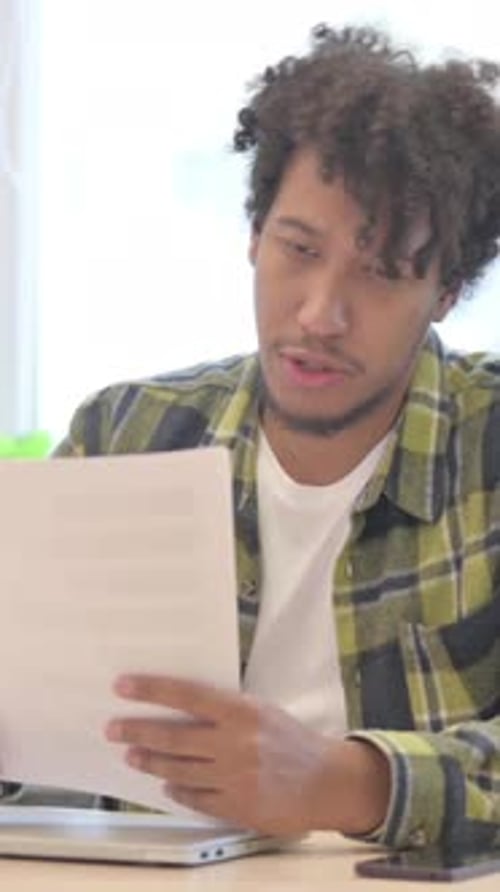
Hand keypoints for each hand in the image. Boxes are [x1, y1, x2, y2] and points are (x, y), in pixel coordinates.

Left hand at [105, 675, 389, 835]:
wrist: (327, 782)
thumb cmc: (293, 741)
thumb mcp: (262, 711)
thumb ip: (225, 710)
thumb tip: (182, 704)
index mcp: (242, 712)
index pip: (187, 695)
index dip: (152, 689)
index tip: (123, 686)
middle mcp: (234, 743)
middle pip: (173, 735)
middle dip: (137, 730)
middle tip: (113, 728)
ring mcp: (233, 777)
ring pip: (177, 768)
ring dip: (150, 761)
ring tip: (131, 754)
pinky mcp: (235, 806)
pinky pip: (195, 798)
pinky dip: (177, 790)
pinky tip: (167, 783)